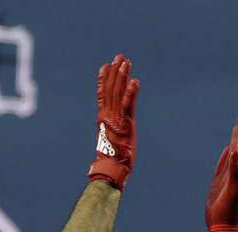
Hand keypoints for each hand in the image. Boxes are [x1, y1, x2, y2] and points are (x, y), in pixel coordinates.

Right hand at [88, 54, 139, 190]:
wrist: (111, 168)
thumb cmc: (112, 159)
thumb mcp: (112, 139)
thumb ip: (112, 129)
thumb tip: (113, 129)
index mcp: (103, 118)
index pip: (102, 94)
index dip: (104, 79)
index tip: (106, 65)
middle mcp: (107, 115)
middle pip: (110, 88)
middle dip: (115, 71)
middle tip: (119, 57)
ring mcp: (115, 118)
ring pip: (117, 92)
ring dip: (122, 76)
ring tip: (126, 62)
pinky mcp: (124, 123)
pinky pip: (127, 104)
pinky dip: (130, 92)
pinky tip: (135, 81)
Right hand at [206, 113, 237, 231]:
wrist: (225, 227)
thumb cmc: (232, 210)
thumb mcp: (236, 189)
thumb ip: (236, 171)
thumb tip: (236, 152)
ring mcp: (231, 177)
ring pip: (234, 153)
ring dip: (236, 140)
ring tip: (236, 127)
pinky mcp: (222, 183)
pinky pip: (225, 164)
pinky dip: (227, 154)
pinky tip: (228, 149)